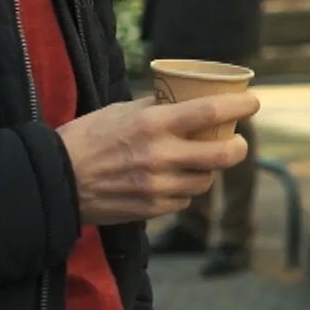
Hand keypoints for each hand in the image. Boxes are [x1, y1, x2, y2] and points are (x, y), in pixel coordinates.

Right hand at [57, 94, 260, 225]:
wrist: (55, 180)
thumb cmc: (87, 138)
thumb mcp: (122, 111)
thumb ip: (157, 108)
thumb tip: (189, 100)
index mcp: (154, 124)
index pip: (212, 111)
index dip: (241, 105)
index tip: (253, 101)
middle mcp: (161, 155)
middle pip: (224, 155)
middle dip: (238, 147)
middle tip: (237, 141)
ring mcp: (158, 186)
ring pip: (206, 180)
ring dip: (208, 170)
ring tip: (199, 161)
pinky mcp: (152, 209)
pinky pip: (184, 199)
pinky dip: (184, 189)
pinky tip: (173, 180)